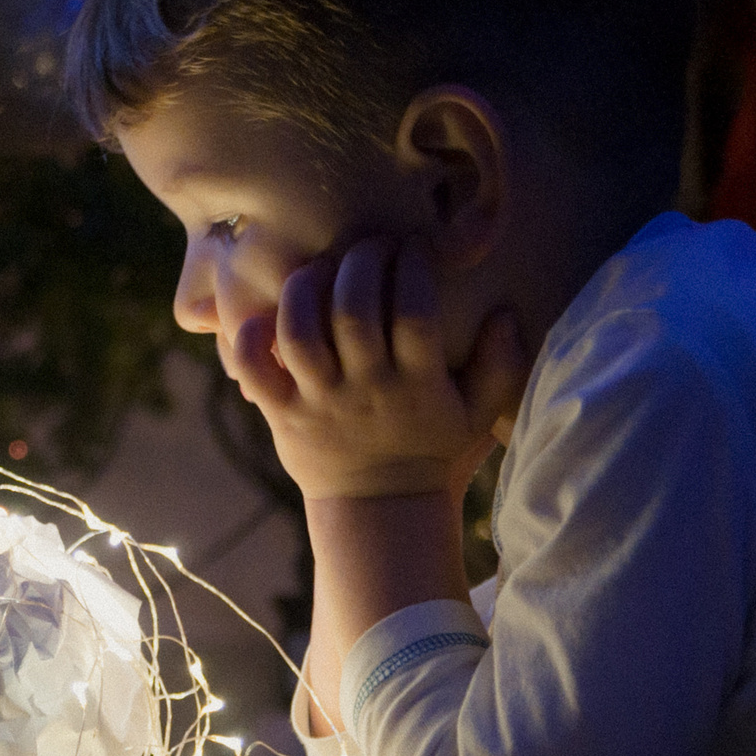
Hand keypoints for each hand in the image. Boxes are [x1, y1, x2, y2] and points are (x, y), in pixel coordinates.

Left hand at [226, 234, 524, 501]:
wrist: (379, 510)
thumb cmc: (430, 448)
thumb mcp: (477, 414)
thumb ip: (501, 366)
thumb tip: (506, 313)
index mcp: (418, 384)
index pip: (416, 312)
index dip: (413, 267)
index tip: (414, 245)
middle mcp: (366, 389)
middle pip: (353, 310)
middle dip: (361, 262)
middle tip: (369, 245)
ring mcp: (320, 402)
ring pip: (299, 331)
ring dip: (305, 287)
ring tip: (320, 269)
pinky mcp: (282, 413)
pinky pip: (254, 370)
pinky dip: (249, 338)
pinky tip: (262, 316)